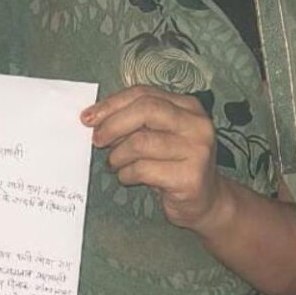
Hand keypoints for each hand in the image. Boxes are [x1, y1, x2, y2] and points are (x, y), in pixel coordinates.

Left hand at [81, 85, 225, 232]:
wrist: (206, 201)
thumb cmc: (175, 165)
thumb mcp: (159, 136)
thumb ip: (136, 122)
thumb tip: (96, 118)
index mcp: (188, 107)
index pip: (143, 94)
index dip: (112, 104)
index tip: (89, 117)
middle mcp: (197, 124)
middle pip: (145, 110)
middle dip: (113, 124)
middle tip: (97, 140)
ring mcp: (196, 151)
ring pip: (140, 142)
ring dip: (117, 155)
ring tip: (115, 163)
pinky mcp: (189, 177)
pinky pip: (143, 170)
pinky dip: (126, 174)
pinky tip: (128, 177)